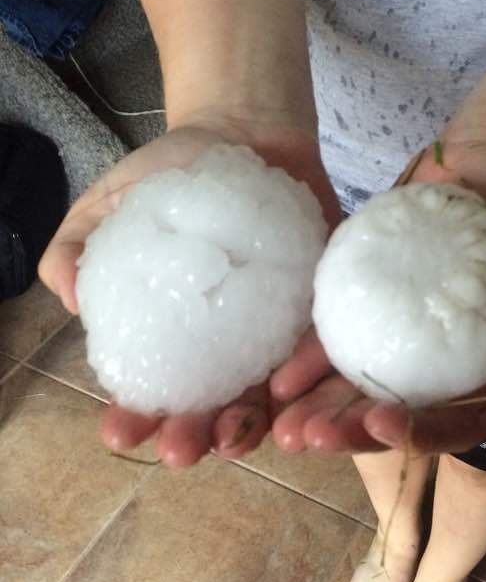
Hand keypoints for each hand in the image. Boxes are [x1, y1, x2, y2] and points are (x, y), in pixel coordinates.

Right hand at [39, 118, 340, 466]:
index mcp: (176, 338)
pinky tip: (290, 390)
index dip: (135, 417)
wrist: (244, 131)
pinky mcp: (322, 307)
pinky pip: (320, 350)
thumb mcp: (107, 206)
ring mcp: (277, 331)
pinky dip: (307, 375)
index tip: (118, 428)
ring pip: (270, 396)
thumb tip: (67, 297)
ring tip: (237, 438)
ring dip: (254, 427)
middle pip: (214, 408)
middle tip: (180, 450)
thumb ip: (76, 248)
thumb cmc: (169, 178)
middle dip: (195, 438)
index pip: (155, 391)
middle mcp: (228, 346)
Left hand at [269, 140, 485, 453]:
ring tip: (286, 427)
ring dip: (319, 410)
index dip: (422, 433)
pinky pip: (334, 335)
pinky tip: (277, 378)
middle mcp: (442, 366)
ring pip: (357, 384)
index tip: (382, 424)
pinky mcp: (368, 301)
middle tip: (314, 437)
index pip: (460, 419)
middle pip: (397, 412)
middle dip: (351, 431)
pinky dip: (305, 359)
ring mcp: (400, 335)